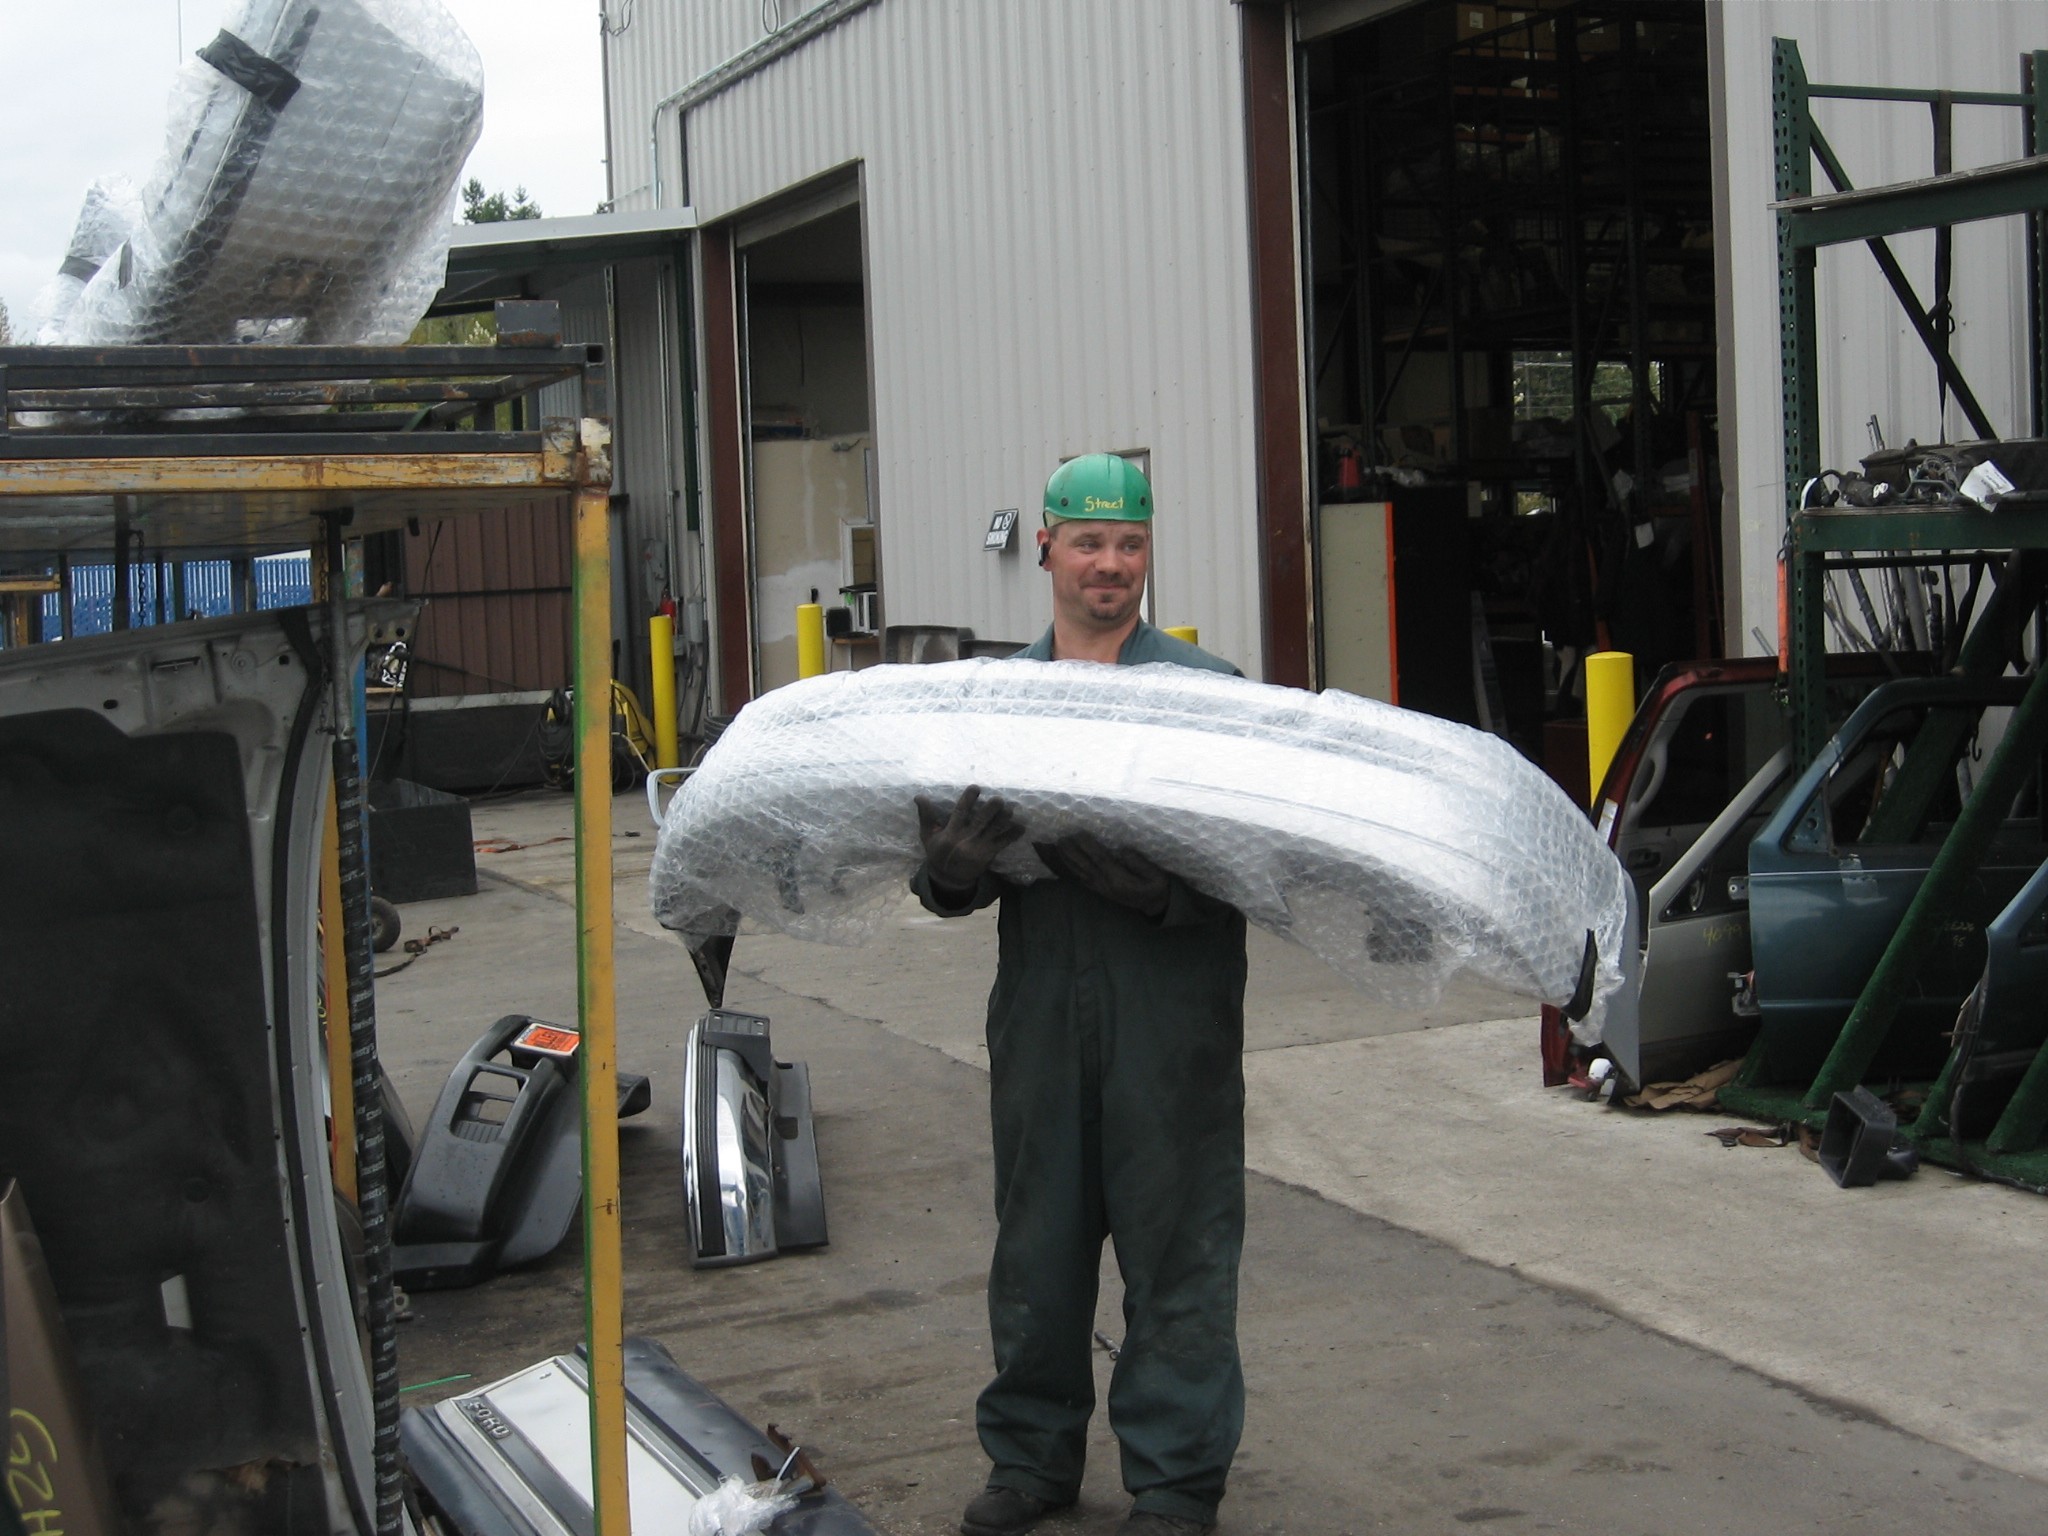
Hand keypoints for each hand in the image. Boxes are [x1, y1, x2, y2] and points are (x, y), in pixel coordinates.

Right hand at [915, 786, 1024, 895]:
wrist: (948, 879)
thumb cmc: (938, 853)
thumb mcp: (928, 836)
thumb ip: (926, 815)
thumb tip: (919, 796)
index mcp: (950, 833)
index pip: (959, 813)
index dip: (968, 800)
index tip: (976, 788)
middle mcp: (965, 839)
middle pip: (980, 822)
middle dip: (990, 811)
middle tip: (999, 799)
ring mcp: (978, 848)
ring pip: (993, 832)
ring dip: (1003, 820)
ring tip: (1012, 809)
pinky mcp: (988, 855)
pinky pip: (1002, 844)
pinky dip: (1012, 836)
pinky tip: (1022, 827)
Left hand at [1034, 831, 1170, 918]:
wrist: (1154, 905)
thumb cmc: (1156, 887)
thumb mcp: (1156, 875)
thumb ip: (1140, 863)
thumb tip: (1124, 850)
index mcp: (1119, 879)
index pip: (1100, 859)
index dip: (1088, 846)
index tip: (1079, 833)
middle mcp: (1106, 884)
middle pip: (1085, 865)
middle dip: (1072, 851)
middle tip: (1061, 838)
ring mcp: (1101, 888)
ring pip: (1080, 872)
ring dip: (1068, 859)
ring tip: (1058, 846)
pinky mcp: (1099, 890)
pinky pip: (1082, 879)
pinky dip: (1072, 869)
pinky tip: (1065, 861)